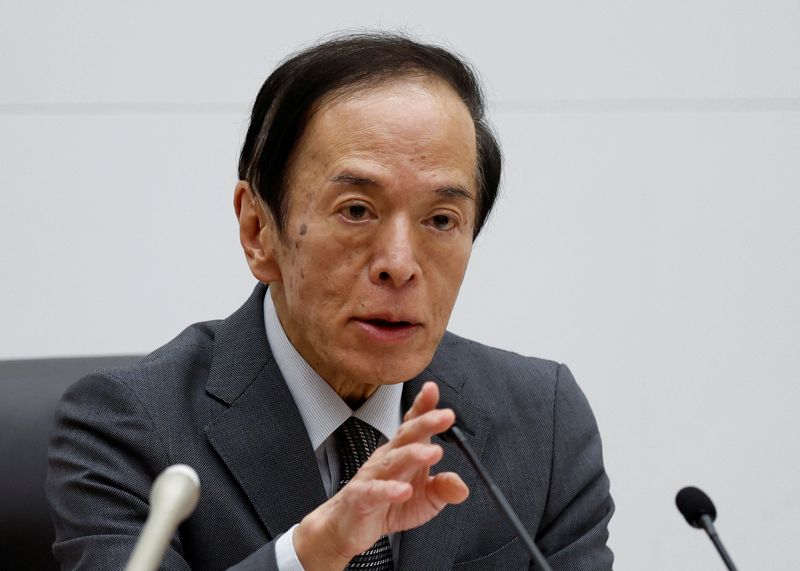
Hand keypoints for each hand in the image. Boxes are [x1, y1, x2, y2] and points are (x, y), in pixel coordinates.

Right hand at [293, 381, 468, 570]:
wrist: (349, 527)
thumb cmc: (386, 506)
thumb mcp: (424, 500)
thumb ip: (444, 489)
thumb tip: (462, 485)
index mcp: (403, 452)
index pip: (413, 424)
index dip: (423, 406)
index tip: (433, 390)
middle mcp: (387, 458)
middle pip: (406, 435)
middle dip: (426, 422)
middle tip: (446, 416)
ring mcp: (373, 476)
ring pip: (393, 460)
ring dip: (413, 454)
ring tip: (433, 452)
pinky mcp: (361, 497)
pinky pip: (374, 491)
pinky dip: (388, 490)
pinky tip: (403, 491)